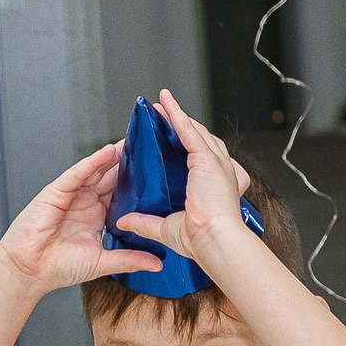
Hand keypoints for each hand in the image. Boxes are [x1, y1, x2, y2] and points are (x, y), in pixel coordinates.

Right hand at [0, 142, 161, 297]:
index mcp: (97, 216)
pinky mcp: (56, 192)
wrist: (30, 271)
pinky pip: (77, 174)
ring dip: (113, 157)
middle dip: (128, 163)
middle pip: (111, 177)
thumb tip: (158, 263)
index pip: (121, 193)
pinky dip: (91, 162)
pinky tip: (106, 153)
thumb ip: (130, 259)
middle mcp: (86, 202)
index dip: (138, 182)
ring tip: (133, 142)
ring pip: (96, 170)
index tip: (158, 173)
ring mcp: (72, 195)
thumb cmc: (59, 267)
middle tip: (149, 147)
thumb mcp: (103, 262)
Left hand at [112, 88, 255, 273]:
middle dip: (180, 124)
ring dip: (177, 115)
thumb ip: (145, 222)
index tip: (168, 136)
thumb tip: (125, 222)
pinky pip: (189, 131)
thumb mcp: (167, 228)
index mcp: (214, 186)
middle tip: (162, 112)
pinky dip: (177, 115)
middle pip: (199, 139)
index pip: (199, 157)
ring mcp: (217, 164)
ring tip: (161, 103)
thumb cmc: (202, 240)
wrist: (216, 242)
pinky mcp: (209, 160)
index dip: (184, 143)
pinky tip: (166, 103)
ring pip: (194, 131)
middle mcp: (220, 172)